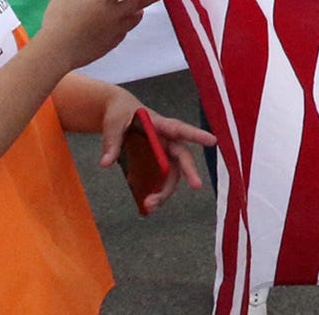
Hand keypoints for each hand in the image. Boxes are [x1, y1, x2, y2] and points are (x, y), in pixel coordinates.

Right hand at [37, 0, 158, 70]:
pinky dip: (124, 27)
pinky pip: (123, 32)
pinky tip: (119, 26)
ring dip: (138, 12)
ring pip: (134, 19)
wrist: (57, 51)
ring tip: (140, 9)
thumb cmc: (58, 19)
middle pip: (139, 3)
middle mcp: (115, 14)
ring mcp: (114, 30)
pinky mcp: (111, 44)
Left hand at [93, 92, 215, 212]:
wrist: (118, 113)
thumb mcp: (113, 123)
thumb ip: (111, 142)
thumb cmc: (119, 113)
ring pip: (171, 174)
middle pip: (181, 157)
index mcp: (158, 124)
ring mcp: (162, 152)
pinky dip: (155, 193)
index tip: (212, 141)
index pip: (179, 129)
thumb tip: (106, 163)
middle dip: (190, 172)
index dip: (196, 135)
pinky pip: (160, 180)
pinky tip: (145, 205)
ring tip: (149, 206)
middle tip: (197, 186)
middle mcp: (166, 140)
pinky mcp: (155, 163)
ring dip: (164, 191)